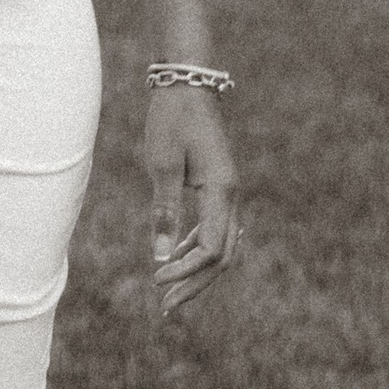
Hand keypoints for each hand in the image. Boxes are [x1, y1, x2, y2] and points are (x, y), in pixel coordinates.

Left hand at [145, 84, 238, 317]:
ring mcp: (229, 189)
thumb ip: (165, 211)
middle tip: (166, 307)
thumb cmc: (171, 119)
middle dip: (196, 284)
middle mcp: (232, 194)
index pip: (210, 249)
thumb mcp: (162, 164)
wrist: (187, 81)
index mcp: (222, 190)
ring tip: (170, 291)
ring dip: (198, 269)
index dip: (185, 272)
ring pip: (222, 243)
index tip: (156, 280)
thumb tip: (160, 259)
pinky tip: (178, 253)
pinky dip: (199, 246)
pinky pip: (217, 226)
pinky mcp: (220, 183)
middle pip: (222, 255)